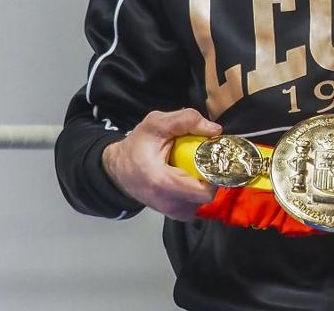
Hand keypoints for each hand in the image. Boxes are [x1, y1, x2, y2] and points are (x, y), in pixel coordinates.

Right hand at [102, 108, 222, 220]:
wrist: (118, 169)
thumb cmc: (136, 147)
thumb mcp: (156, 124)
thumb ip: (186, 120)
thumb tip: (215, 130)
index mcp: (163, 183)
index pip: (203, 191)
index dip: (215, 174)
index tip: (213, 156)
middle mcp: (169, 204)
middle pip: (207, 196)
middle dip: (211, 176)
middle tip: (206, 158)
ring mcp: (173, 212)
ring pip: (204, 201)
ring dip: (205, 183)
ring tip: (195, 166)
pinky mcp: (176, 214)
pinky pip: (197, 203)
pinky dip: (198, 190)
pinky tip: (189, 176)